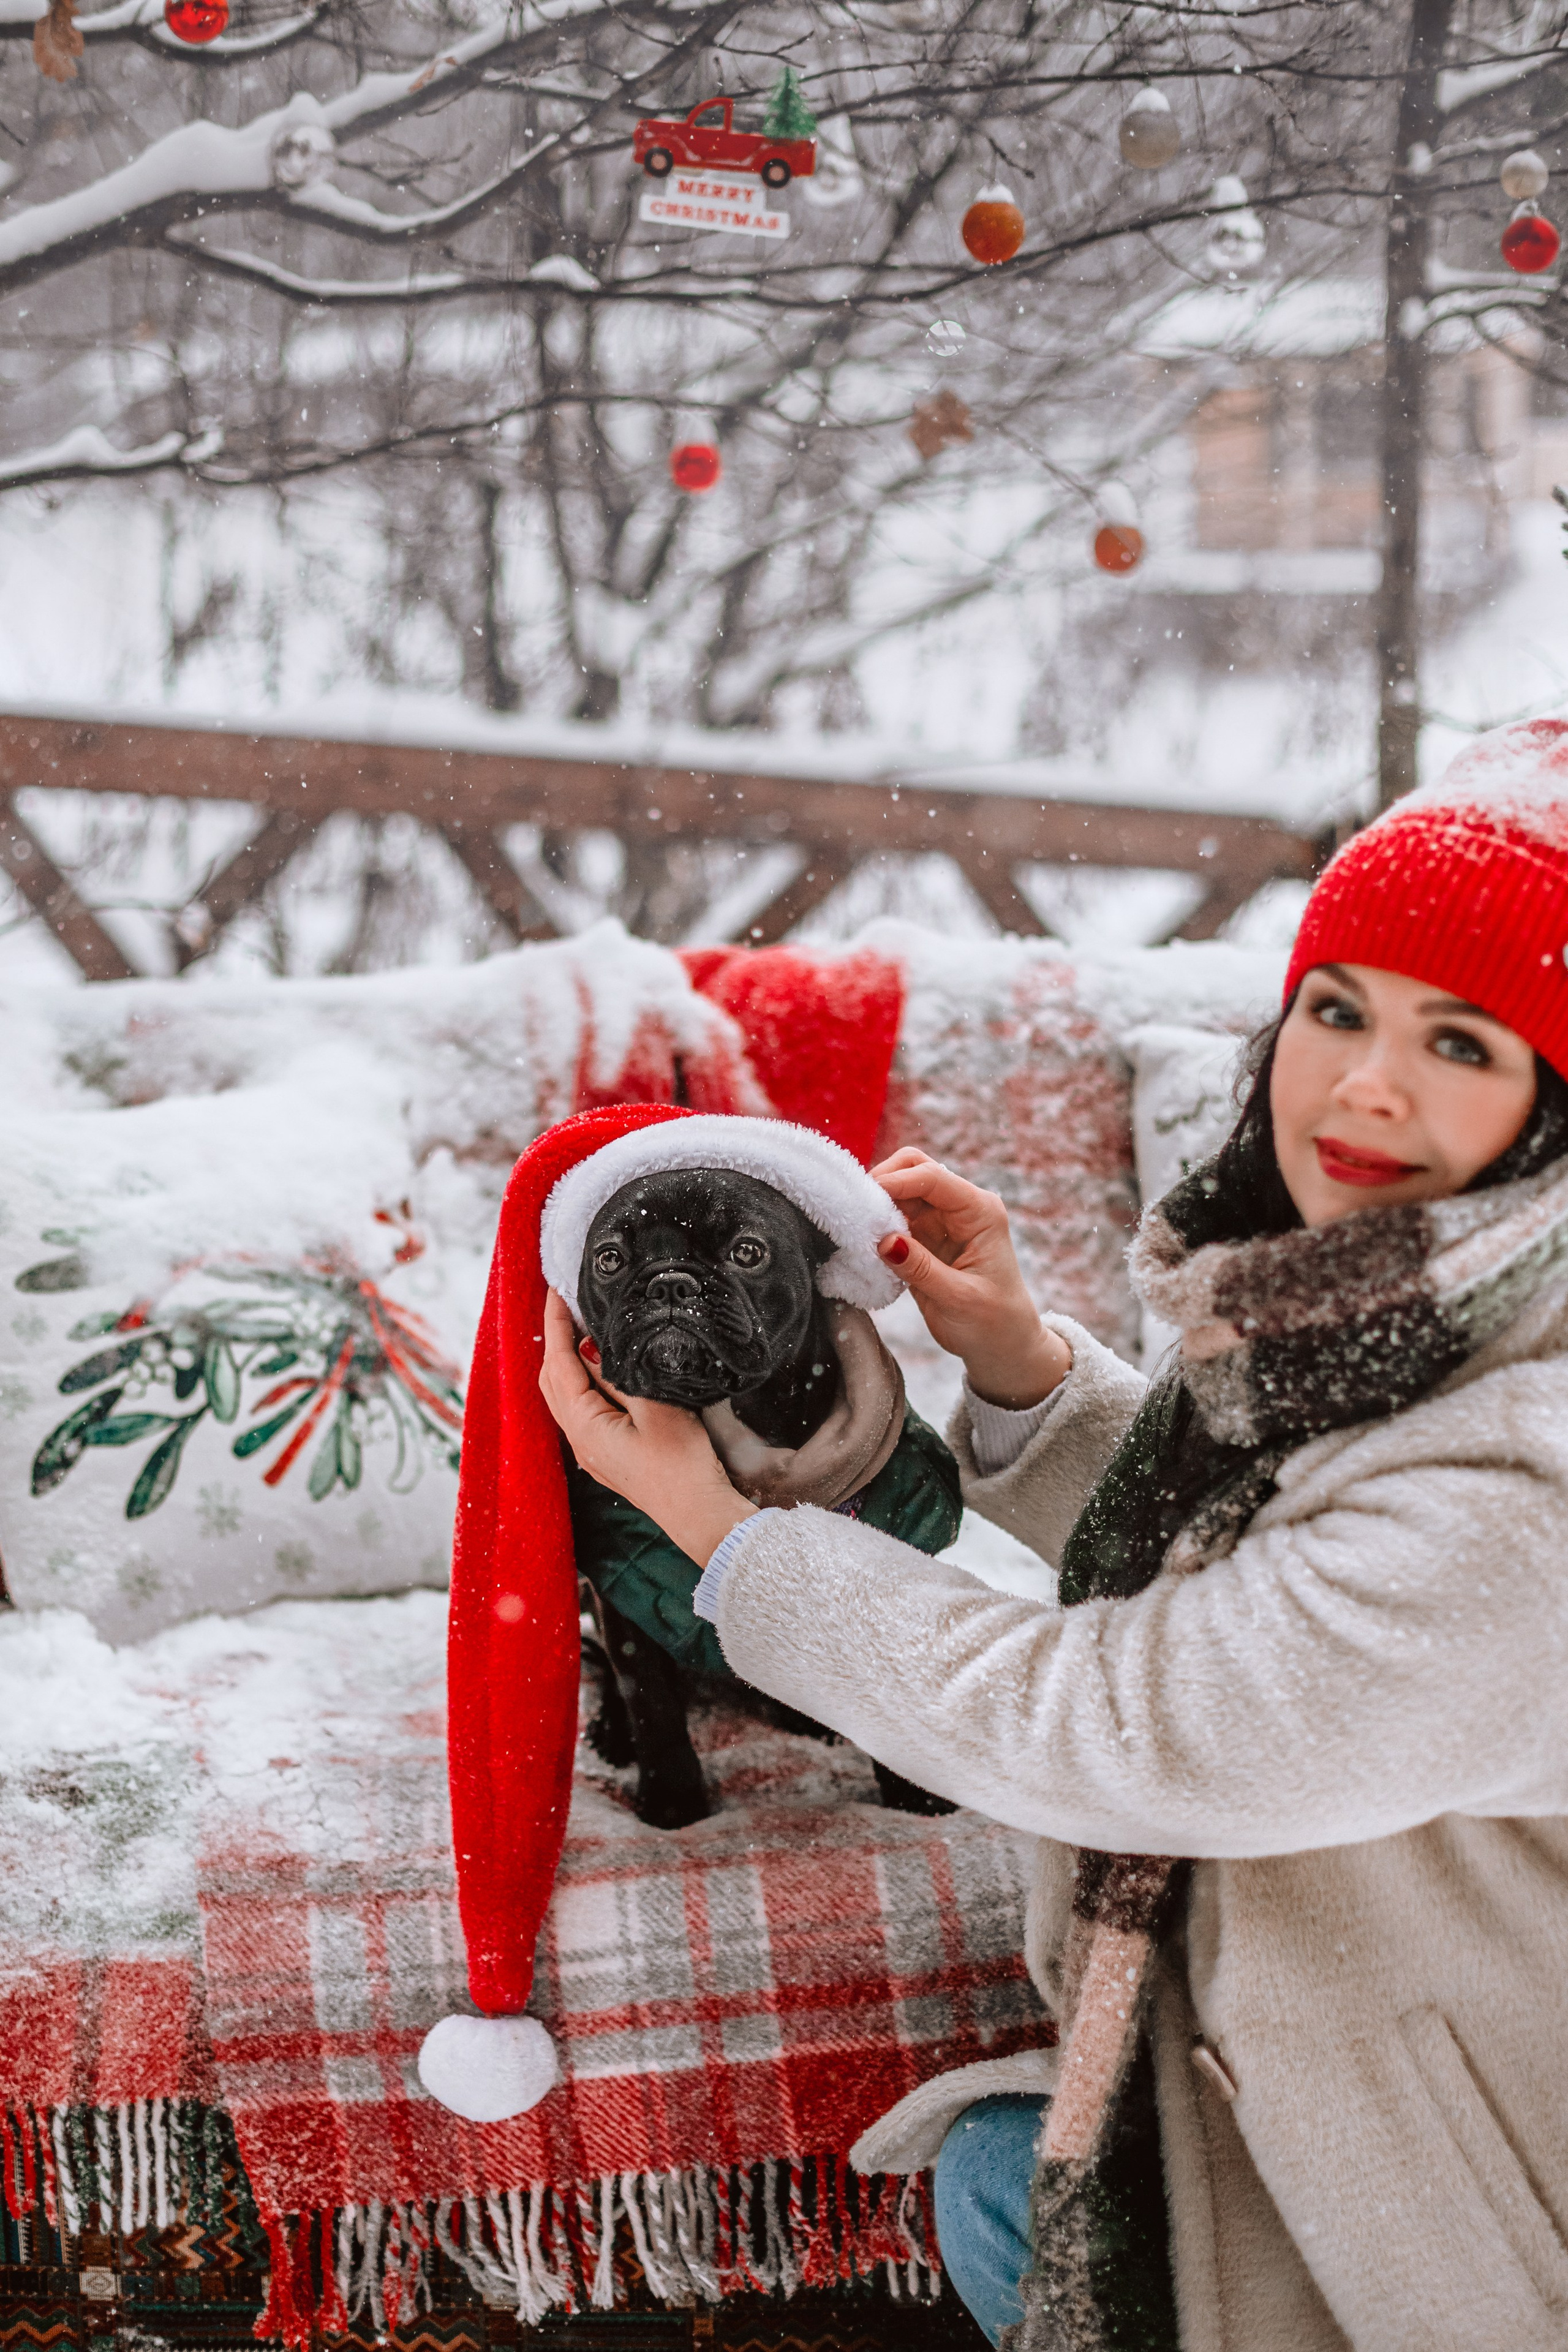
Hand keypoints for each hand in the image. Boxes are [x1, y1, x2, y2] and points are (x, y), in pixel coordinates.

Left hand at [537, 1289, 755, 1565]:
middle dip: (555, 1339)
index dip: (555, 1325)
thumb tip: (591, 1345)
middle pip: (552, 1380)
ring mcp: (590, 1450)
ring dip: (566, 1360)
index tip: (554, 1292)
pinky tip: (598, 1367)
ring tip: (579, 1327)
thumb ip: (619, 1374)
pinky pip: (580, 1408)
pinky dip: (581, 1380)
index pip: (559, 1364)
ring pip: (564, 1395)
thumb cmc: (681, 1464)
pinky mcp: (606, 1454)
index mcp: (584, 1427)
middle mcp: (579, 1440)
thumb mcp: (655, 1407)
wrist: (698, 1514)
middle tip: (564, 1304)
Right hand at [871, 1148, 1070, 1408]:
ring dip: (877, 1204)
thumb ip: (921, 1269)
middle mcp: (961, 1208)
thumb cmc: (994, 1323)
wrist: (1004, 1346)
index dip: (895, 1181)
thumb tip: (884, 1240)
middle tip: (857, 1209)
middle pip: (914, 1169)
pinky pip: (894, 1218)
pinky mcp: (924, 1239)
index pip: (932, 1177)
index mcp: (980, 1211)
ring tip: (856, 1228)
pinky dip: (877, 1224)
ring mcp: (941, 1221)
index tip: (862, 1199)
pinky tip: (865, 1241)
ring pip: (900, 1191)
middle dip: (883, 1182)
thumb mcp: (959, 1298)